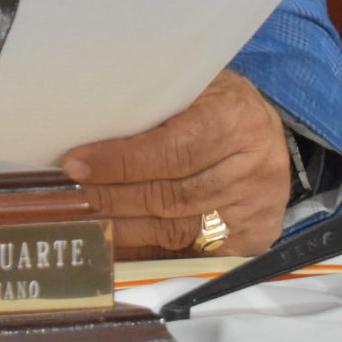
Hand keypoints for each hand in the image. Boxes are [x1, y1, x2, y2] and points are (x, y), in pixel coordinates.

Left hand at [60, 69, 290, 259]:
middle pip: (171, 195)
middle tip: (74, 196)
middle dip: (114, 197)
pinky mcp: (255, 238)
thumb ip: (153, 108)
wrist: (267, 135)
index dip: (121, 161)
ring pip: (177, 229)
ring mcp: (257, 207)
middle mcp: (254, 166)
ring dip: (126, 228)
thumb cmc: (218, 105)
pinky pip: (192, 253)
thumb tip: (90, 131)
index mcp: (236, 117)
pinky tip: (120, 244)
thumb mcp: (194, 88)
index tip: (77, 164)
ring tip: (88, 221)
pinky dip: (151, 251)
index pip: (172, 149)